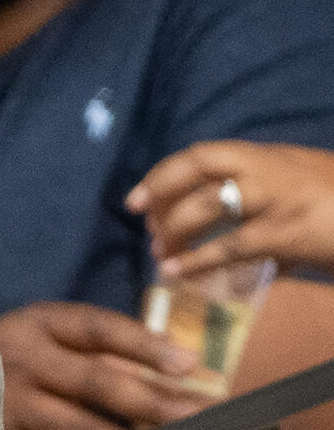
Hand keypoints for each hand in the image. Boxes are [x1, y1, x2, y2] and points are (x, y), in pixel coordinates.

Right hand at [0, 301, 201, 429]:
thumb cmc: (13, 370)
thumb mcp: (45, 343)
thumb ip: (100, 354)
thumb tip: (180, 377)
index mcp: (35, 327)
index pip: (97, 329)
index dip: (143, 345)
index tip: (188, 364)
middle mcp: (19, 364)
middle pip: (95, 382)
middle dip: (151, 403)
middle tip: (196, 422)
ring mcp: (8, 412)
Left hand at [128, 140, 333, 277]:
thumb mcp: (292, 185)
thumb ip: (256, 198)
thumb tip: (216, 228)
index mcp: (265, 156)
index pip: (204, 153)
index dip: (164, 172)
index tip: (137, 196)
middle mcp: (267, 168)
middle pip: (201, 165)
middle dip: (161, 188)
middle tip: (139, 218)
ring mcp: (276, 199)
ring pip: (210, 204)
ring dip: (176, 230)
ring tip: (159, 253)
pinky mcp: (285, 232)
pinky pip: (231, 247)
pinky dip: (198, 262)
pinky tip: (178, 275)